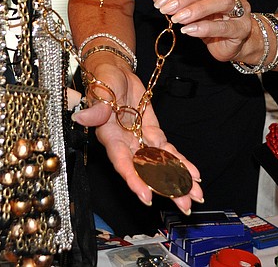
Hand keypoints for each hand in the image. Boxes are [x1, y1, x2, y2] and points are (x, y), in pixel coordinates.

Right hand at [72, 61, 202, 210]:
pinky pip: (168, 151)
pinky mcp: (153, 133)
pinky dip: (181, 162)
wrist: (115, 71)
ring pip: (161, 165)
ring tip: (195, 195)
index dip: (134, 180)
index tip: (147, 197)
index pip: (123, 163)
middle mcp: (126, 146)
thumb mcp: (99, 92)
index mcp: (111, 139)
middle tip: (184, 205)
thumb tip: (82, 118)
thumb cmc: (103, 81)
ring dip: (178, 181)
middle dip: (165, 189)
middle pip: (146, 172)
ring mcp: (140, 141)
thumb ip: (96, 108)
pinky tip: (194, 175)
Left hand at [152, 0, 254, 62]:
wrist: (234, 42)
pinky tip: (188, 30)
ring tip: (177, 19)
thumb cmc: (214, 21)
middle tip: (166, 8)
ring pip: (222, 1)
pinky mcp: (242, 28)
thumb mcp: (193, 8)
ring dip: (195, 9)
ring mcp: (242, 9)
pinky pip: (224, 26)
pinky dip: (204, 27)